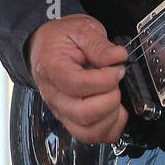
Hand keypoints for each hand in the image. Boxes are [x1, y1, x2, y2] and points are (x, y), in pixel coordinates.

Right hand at [26, 14, 128, 143]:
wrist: (46, 45)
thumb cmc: (62, 38)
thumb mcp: (81, 28)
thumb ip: (99, 44)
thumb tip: (118, 57)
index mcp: (52, 69)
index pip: (77, 85)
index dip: (104, 79)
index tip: (117, 68)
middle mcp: (54, 96)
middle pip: (83, 114)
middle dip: (110, 98)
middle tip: (116, 80)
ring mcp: (62, 111)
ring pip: (89, 131)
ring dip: (111, 116)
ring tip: (115, 94)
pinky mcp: (72, 119)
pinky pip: (93, 136)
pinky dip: (111, 128)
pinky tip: (116, 109)